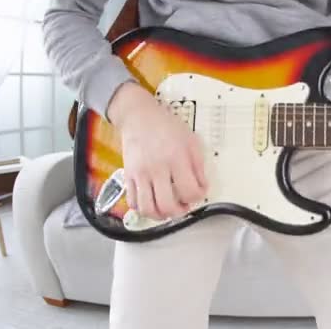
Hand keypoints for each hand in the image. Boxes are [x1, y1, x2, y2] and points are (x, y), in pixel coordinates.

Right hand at [107, 82, 207, 219]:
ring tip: (168, 209)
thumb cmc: (166, 126)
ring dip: (160, 215)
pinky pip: (132, 202)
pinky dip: (143, 209)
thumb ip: (198, 166)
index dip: (198, 196)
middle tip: (184, 205)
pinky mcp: (127, 176)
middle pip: (168, 205)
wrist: (139, 116)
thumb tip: (202, 186)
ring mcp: (140, 174)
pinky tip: (152, 203)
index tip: (198, 192)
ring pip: (148, 208)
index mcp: (176, 158)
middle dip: (180, 211)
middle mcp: (157, 168)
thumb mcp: (191, 141)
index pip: (190, 191)